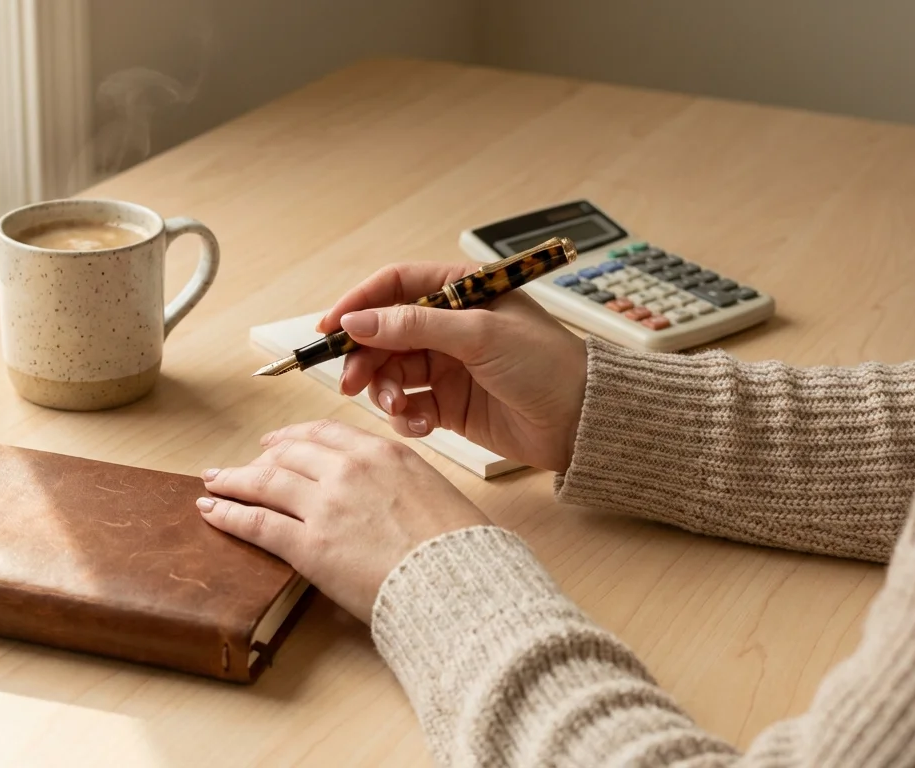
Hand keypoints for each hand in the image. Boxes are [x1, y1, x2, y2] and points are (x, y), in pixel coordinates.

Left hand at [197, 419, 486, 622]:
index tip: (279, 441)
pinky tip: (211, 510)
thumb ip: (399, 482)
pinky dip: (228, 513)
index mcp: (383, 453)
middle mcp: (349, 470)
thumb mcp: (435, 493)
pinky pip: (256, 522)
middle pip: (290, 454)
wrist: (460, 584)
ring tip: (214, 482)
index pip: (325, 432)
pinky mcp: (309, 545)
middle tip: (242, 464)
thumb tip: (384, 493)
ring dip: (234, 481)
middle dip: (261, 458)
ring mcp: (326, 506)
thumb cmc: (460, 550)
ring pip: (266, 483)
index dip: (294, 436)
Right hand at [317, 262, 586, 472]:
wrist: (584, 422)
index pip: (394, 285)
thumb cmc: (547, 364)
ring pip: (391, 372)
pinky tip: (421, 425)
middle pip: (383, 333)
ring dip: (385, 390)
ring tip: (400, 407)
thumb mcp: (480, 335)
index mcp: (460, 291)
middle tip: (350, 382)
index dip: (358, 303)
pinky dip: (406, 417)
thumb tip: (359, 320)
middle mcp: (449, 325)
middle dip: (364, 357)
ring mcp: (447, 365)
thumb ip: (415, 325)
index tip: (330, 328)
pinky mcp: (449, 404)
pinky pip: (409, 406)